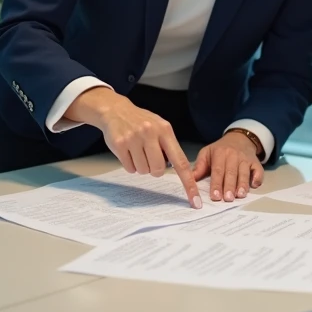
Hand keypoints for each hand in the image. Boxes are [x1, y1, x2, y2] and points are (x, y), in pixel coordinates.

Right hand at [66, 87, 201, 208]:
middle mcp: (150, 133)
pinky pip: (129, 168)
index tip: (195, 200)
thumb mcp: (161, 127)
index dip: (188, 183)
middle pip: (158, 170)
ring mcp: (134, 138)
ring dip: (142, 166)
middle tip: (150, 157)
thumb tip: (179, 170)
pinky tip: (128, 151)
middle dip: (155, 169)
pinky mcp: (120, 145)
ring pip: (143, 171)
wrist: (116, 110)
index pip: (181, 161)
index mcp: (165, 130)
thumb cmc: (142, 122)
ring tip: (138, 151)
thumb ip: (170, 146)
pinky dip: (130, 165)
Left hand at [194, 132, 263, 201]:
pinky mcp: (256, 162)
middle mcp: (234, 155)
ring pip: (244, 173)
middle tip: (227, 199)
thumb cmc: (220, 150)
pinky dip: (258, 177)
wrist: (239, 139)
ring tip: (240, 195)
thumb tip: (190, 180)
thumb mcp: (207, 153)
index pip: (218, 170)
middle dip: (229, 186)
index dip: (216, 184)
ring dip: (243, 184)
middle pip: (231, 173)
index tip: (215, 196)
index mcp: (220, 153)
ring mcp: (246, 159)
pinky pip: (258, 170)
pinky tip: (254, 185)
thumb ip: (199, 166)